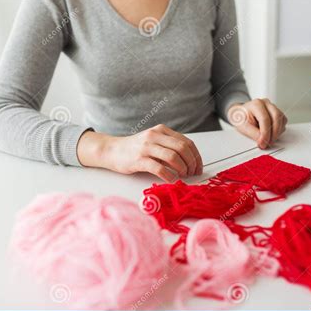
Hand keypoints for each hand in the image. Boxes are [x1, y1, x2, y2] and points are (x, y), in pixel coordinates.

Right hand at [77, 125, 202, 181]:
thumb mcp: (154, 141)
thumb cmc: (135, 149)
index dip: (196, 156)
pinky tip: (172, 180)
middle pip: (182, 148)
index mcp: (162, 130)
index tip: (198, 167)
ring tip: (183, 176)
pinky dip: (169, 175)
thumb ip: (169, 146)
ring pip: (173, 157)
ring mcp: (146, 147)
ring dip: (182, 169)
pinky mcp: (139, 159)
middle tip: (192, 173)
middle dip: (191, 163)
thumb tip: (190, 161)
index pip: (186, 142)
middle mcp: (155, 136)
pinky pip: (159, 168)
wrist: (112, 150)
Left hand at [227, 98, 286, 148]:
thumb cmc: (242, 119)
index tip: (263, 143)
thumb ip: (253, 133)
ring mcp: (272, 107)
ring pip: (281, 119)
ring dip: (277, 132)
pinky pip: (283, 121)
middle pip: (276, 117)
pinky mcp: (277, 112)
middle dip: (274, 133)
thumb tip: (263, 141)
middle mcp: (266, 103)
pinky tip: (271, 134)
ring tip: (268, 139)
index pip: (265, 119)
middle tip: (268, 143)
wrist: (241, 115)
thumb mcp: (242, 127)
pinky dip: (279, 130)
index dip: (265, 133)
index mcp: (256, 104)